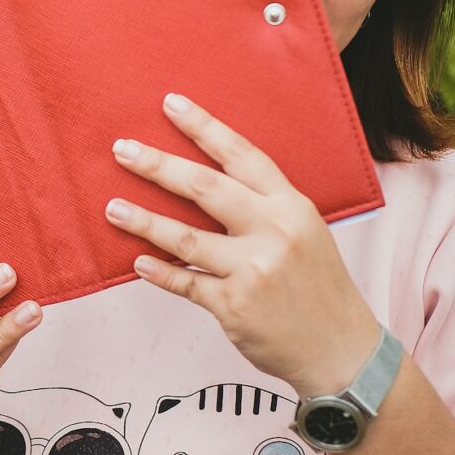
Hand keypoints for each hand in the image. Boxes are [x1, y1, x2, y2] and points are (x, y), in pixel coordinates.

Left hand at [103, 92, 379, 398]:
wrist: (340, 350)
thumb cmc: (317, 286)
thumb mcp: (306, 232)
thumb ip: (264, 205)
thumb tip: (206, 179)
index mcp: (291, 206)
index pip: (241, 156)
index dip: (204, 127)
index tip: (170, 104)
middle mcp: (274, 232)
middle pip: (205, 188)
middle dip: (158, 166)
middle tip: (123, 150)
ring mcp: (253, 270)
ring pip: (185, 238)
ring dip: (143, 221)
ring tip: (113, 208)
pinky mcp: (234, 306)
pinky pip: (185, 283)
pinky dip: (159, 272)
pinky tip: (138, 261)